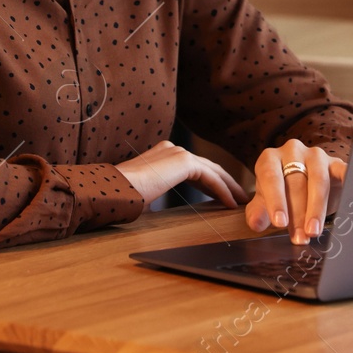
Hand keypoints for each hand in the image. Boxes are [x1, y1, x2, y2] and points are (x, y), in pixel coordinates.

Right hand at [116, 140, 247, 208]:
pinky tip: (230, 203)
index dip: (211, 182)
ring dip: (229, 187)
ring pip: (212, 171)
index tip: (223, 195)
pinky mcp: (183, 162)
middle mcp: (172, 149)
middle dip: (226, 182)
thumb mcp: (143, 192)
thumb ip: (154, 191)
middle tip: (240, 196)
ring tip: (240, 201)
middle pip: (207, 166)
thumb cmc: (121, 195)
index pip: (194, 167)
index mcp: (162, 154)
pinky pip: (210, 178)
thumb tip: (150, 204)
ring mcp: (178, 152)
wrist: (112, 189)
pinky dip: (222, 191)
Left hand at [245, 141, 347, 244]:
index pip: (271, 177)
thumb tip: (256, 224)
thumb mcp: (265, 203)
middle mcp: (292, 151)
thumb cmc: (280, 192)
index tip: (280, 223)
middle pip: (296, 182)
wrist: (302, 184)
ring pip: (318, 180)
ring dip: (316, 208)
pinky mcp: (336, 163)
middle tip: (299, 238)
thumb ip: (258, 212)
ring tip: (313, 231)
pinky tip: (350, 195)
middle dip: (297, 214)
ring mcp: (316, 155)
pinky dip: (347, 181)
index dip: (276, 201)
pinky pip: (343, 170)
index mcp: (270, 158)